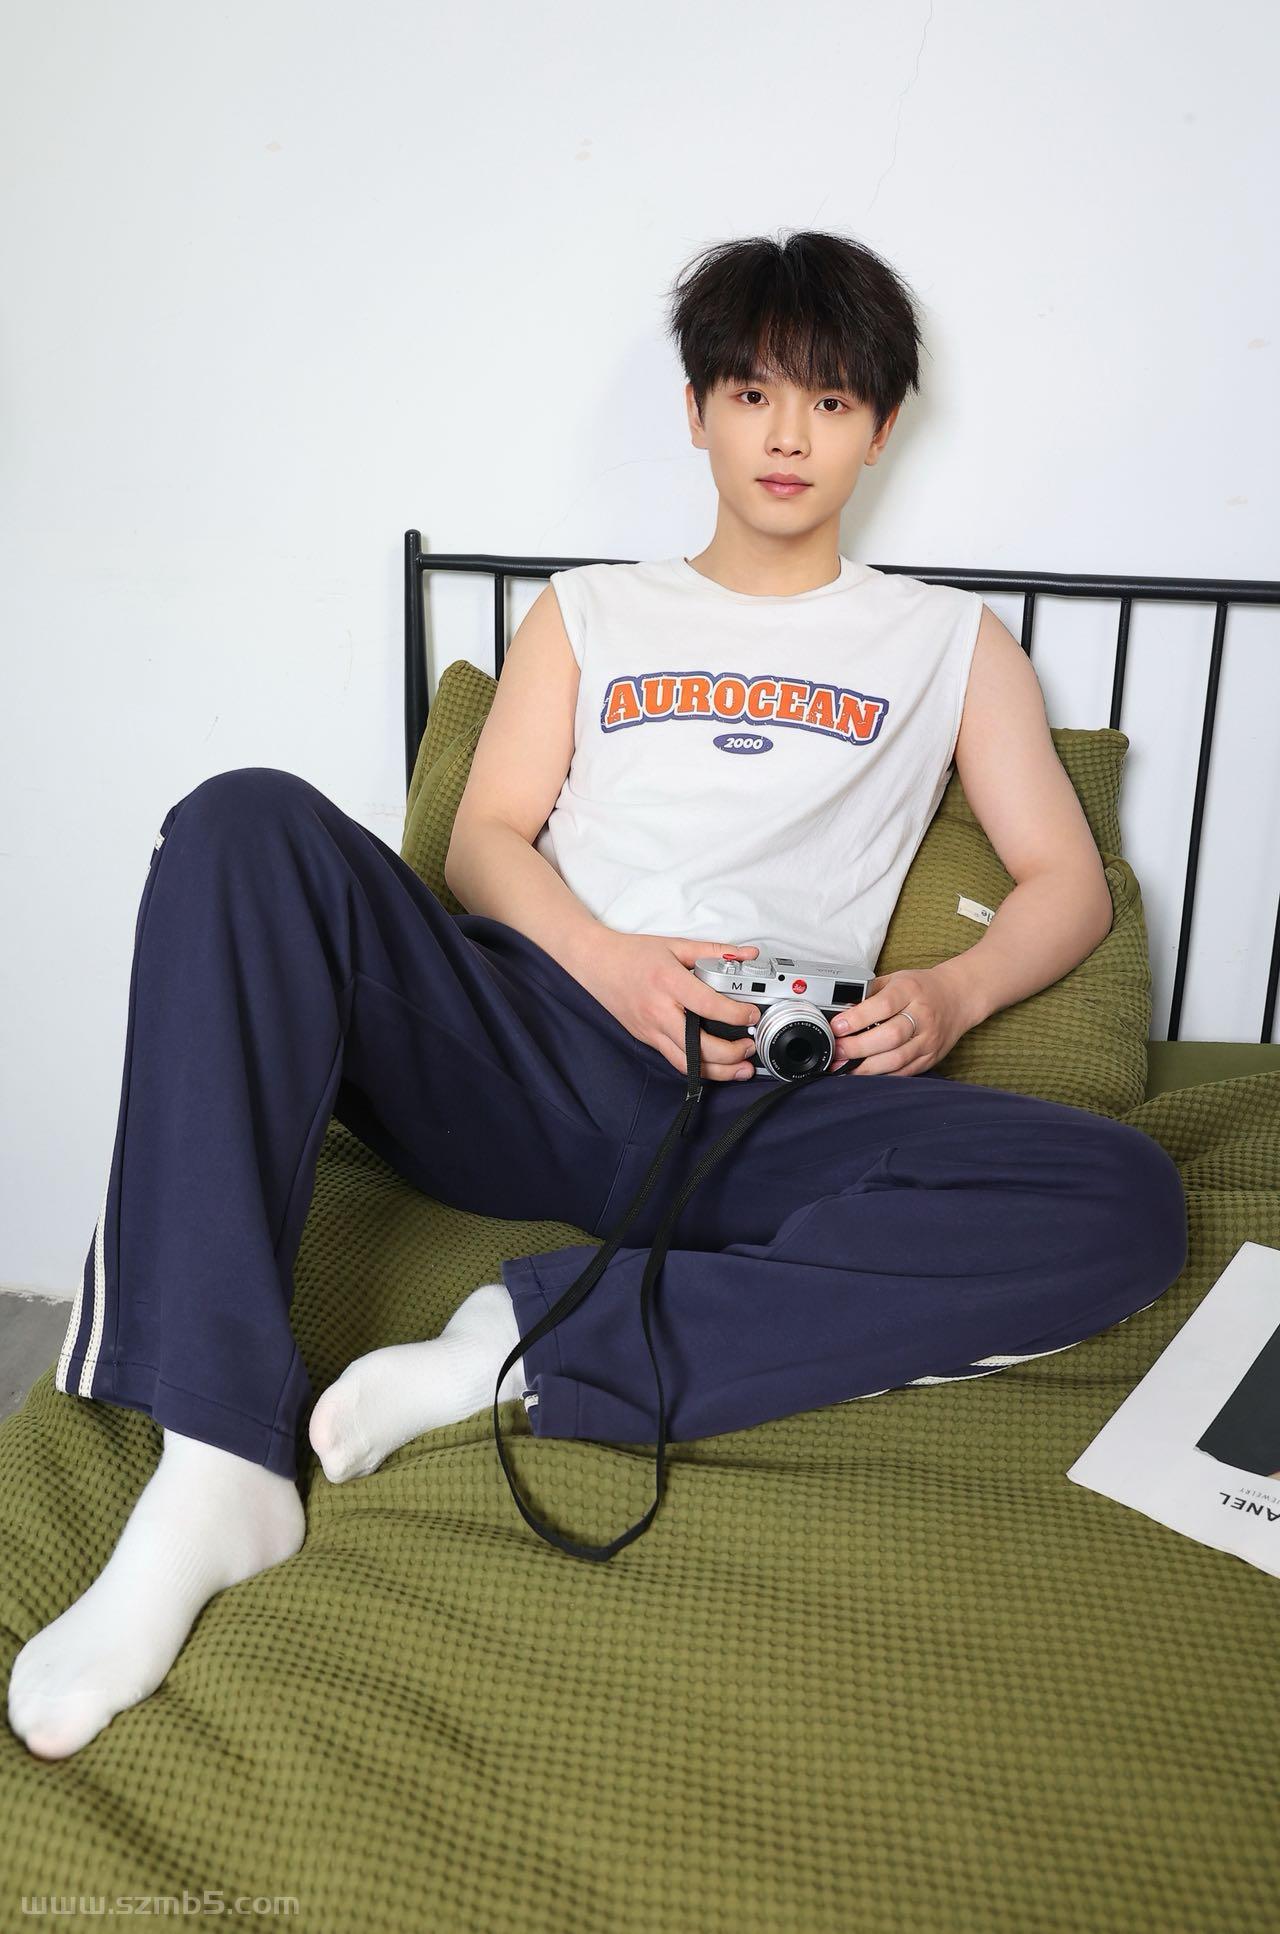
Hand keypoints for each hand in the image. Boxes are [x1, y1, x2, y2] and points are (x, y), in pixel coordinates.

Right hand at [574, 932, 763, 1080]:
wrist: (595, 963)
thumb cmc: (632, 954)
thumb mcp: (676, 945)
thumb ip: (715, 952)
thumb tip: (747, 956)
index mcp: (668, 982)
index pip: (709, 1005)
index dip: (736, 1014)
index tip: (752, 1014)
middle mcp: (658, 1011)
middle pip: (699, 1047)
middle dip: (731, 1054)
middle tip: (749, 1047)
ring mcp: (650, 1030)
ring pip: (687, 1064)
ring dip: (718, 1071)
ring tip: (740, 1068)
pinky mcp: (646, 1039)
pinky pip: (675, 1060)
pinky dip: (698, 1067)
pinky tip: (715, 1065)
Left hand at [829, 964, 974, 1076]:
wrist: (958, 996)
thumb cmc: (920, 987)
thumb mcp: (895, 979)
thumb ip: (869, 993)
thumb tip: (839, 1010)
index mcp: (910, 991)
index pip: (883, 1006)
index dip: (857, 1018)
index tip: (837, 1026)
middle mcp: (923, 1016)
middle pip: (889, 1036)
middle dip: (857, 1047)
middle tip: (836, 1051)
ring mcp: (929, 1039)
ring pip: (897, 1059)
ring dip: (867, 1067)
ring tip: (844, 1067)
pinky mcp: (932, 1057)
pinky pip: (905, 1071)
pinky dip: (882, 1075)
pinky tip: (865, 1074)